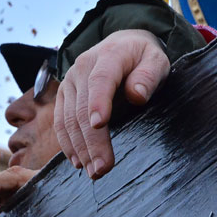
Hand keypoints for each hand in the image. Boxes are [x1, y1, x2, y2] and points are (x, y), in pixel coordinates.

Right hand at [53, 29, 169, 179]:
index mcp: (109, 55)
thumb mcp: (157, 60)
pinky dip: (67, 143)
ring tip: (94, 172)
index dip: (98, 102)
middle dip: (92, 141)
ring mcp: (69, 81)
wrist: (121, 44)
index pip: (100, 79)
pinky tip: (78, 161)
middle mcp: (82, 67)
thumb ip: (148, 75)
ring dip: (79, 148)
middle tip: (103, 168)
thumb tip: (136, 95)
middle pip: (82, 107)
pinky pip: (60, 121)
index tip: (100, 124)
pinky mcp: (63, 94)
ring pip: (68, 119)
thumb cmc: (143, 58)